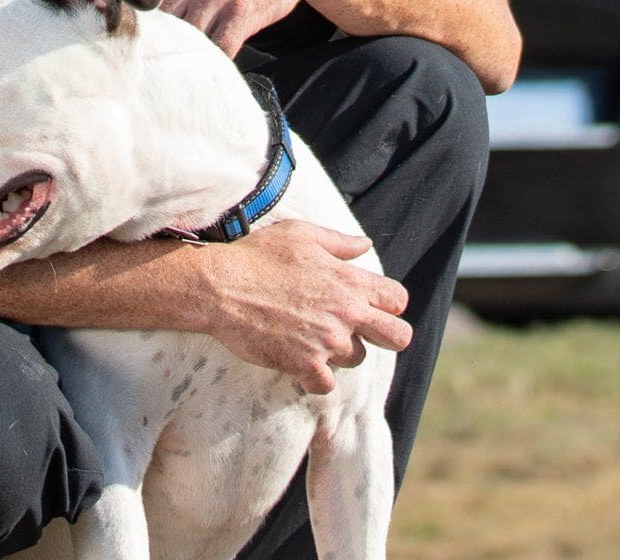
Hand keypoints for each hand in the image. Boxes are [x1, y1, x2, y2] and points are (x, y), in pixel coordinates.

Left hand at [152, 0, 322, 57]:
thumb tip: (136, 12)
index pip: (141, 8)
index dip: (139, 31)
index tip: (140, 46)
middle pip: (163, 28)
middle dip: (162, 47)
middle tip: (163, 63)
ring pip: (190, 41)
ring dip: (189, 57)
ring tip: (188, 67)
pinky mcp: (242, 14)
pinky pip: (220, 49)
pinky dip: (215, 61)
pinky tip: (213, 65)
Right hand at [194, 219, 411, 394]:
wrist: (220, 287)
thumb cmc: (257, 255)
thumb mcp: (300, 235)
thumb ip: (339, 242)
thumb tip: (364, 244)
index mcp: (349, 280)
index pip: (398, 299)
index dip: (388, 303)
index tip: (371, 306)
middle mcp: (346, 313)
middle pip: (398, 337)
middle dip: (387, 337)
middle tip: (363, 334)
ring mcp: (327, 341)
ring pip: (357, 359)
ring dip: (340, 352)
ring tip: (313, 338)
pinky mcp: (304, 365)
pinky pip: (326, 385)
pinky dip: (315, 378)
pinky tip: (300, 362)